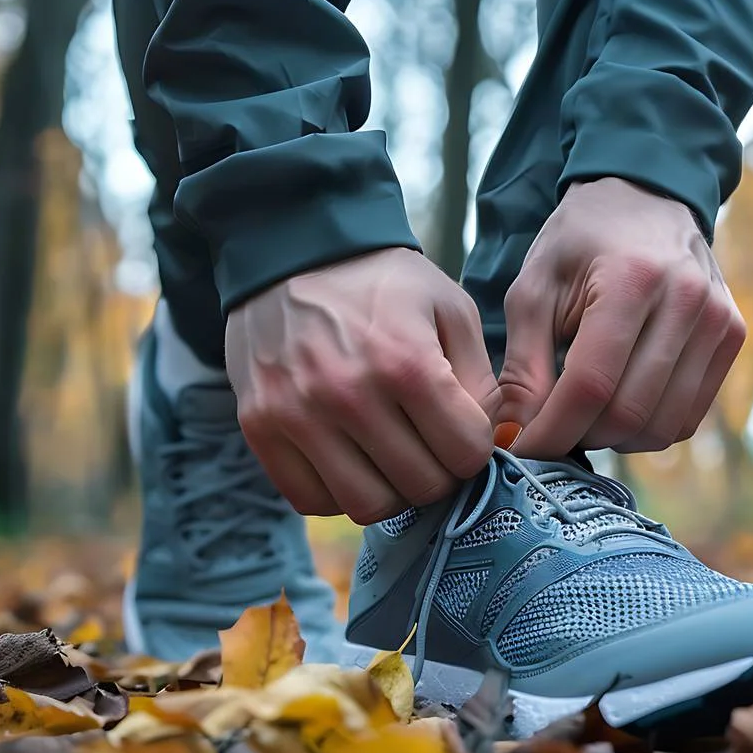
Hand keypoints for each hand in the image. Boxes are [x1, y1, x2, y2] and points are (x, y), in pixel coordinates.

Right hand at [225, 248, 498, 523]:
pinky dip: (337, 493)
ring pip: (366, 506)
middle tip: (430, 446)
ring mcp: (297, 415)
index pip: (465, 455)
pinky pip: (310, 499)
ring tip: (391, 458)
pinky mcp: (259, 426)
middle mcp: (349, 395)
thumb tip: (493, 445)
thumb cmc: (382, 282)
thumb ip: (481, 381)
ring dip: (391, 491)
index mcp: (406, 363)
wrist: (294, 247)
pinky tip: (349, 460)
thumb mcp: (451, 309)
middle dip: (438, 472)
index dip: (474, 449)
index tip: (462, 431)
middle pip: (420, 487)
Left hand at [497, 178, 746, 457]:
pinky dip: (648, 427)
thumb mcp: (533, 290)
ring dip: (614, 438)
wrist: (644, 196)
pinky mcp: (732, 337)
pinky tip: (618, 403)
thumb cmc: (578, 242)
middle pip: (630, 412)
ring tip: (581, 414)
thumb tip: (516, 437)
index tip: (520, 448)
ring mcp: (718, 321)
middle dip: (580, 437)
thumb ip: (523, 366)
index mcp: (631, 279)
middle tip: (547, 429)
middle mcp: (686, 300)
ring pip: (662, 425)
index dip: (552, 430)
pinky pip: (688, 417)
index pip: (591, 385)